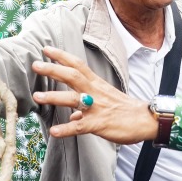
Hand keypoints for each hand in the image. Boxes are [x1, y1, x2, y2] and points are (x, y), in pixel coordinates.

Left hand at [33, 46, 155, 143]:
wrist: (146, 120)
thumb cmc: (125, 110)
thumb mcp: (105, 102)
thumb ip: (86, 107)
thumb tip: (73, 115)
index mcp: (96, 84)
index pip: (77, 65)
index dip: (62, 56)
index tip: (46, 49)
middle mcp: (94, 92)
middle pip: (72, 76)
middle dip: (53, 69)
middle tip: (35, 64)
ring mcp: (96, 107)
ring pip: (72, 99)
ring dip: (54, 97)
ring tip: (37, 96)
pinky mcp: (99, 124)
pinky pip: (80, 126)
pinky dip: (66, 129)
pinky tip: (54, 132)